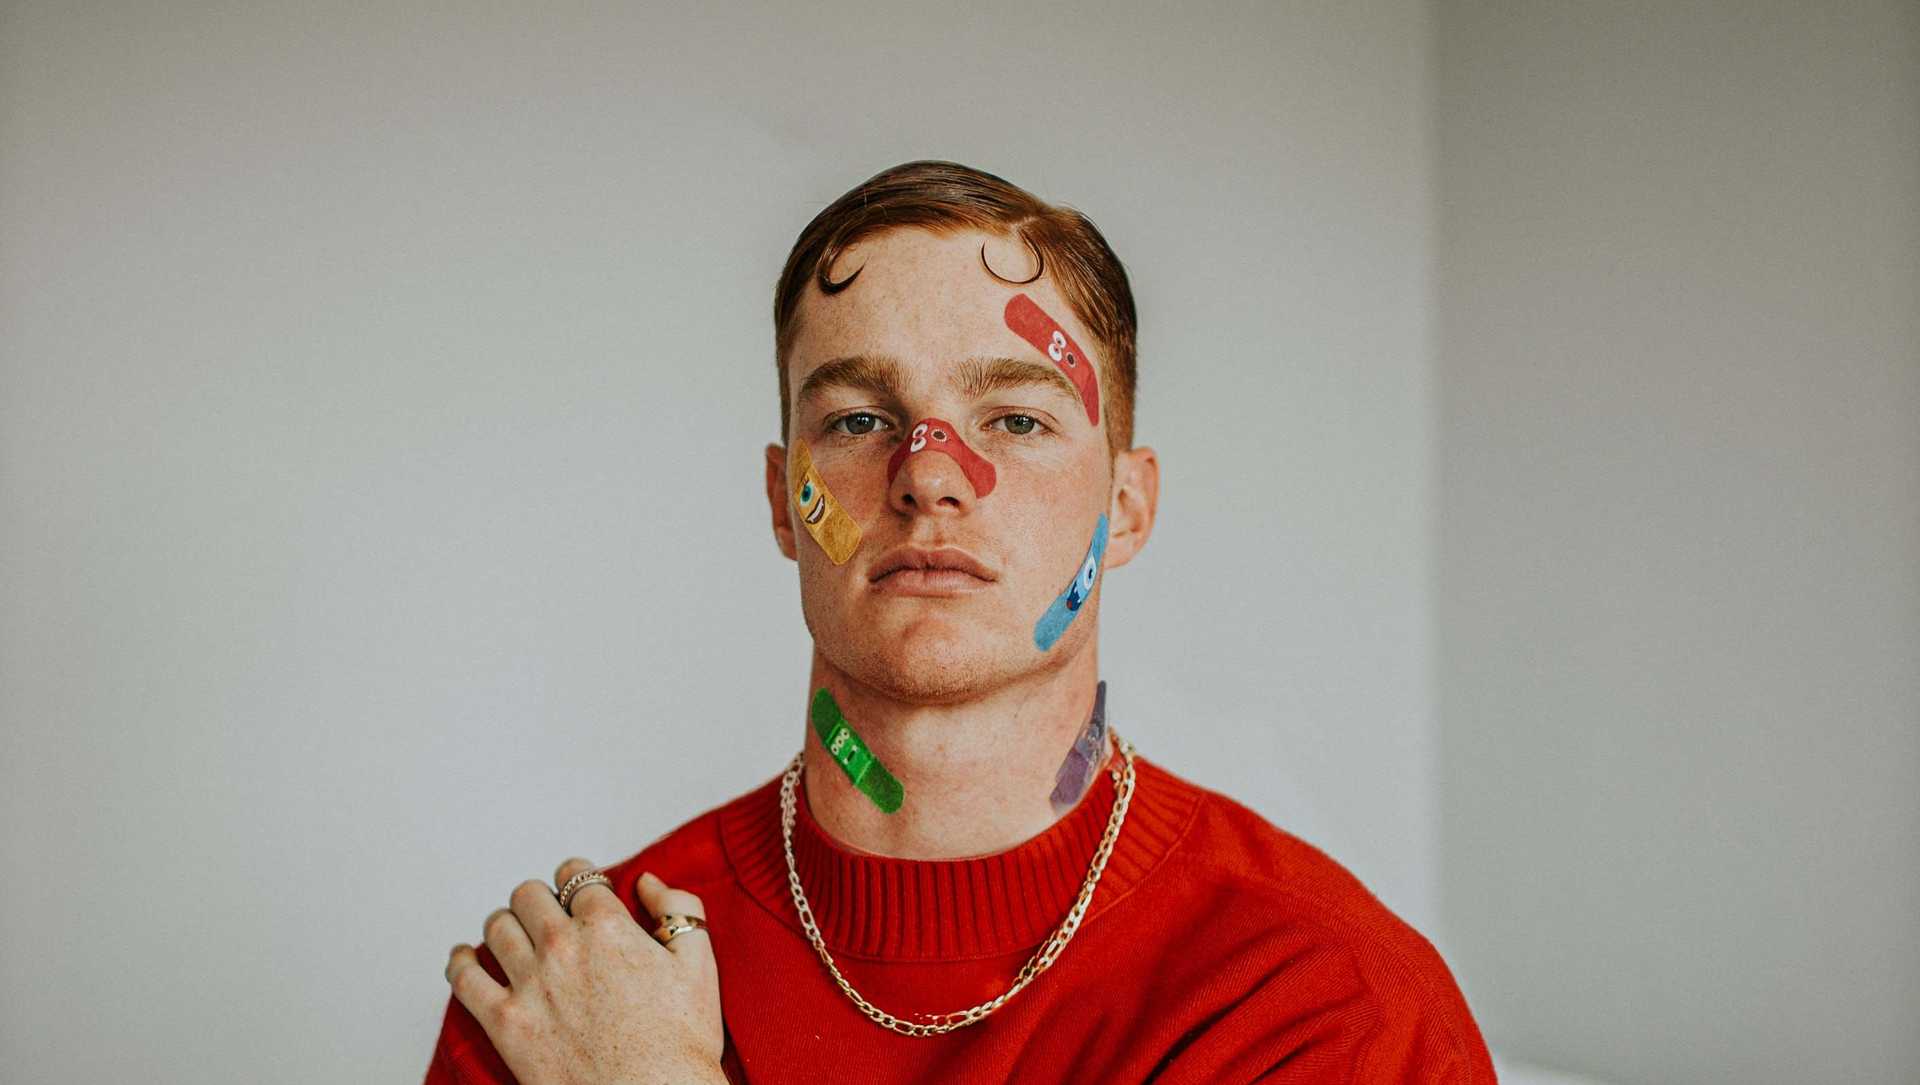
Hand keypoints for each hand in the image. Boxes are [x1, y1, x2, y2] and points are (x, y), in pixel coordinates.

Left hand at [445, 859, 725, 1084]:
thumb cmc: (680, 1041)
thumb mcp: (699, 963)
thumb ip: (679, 906)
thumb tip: (647, 881)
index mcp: (606, 925)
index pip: (576, 875)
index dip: (578, 877)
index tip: (579, 889)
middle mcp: (561, 945)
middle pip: (529, 895)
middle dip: (540, 899)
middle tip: (548, 913)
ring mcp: (529, 983)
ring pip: (497, 926)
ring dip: (506, 924)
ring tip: (514, 934)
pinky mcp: (504, 1022)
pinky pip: (464, 977)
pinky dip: (461, 961)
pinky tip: (467, 959)